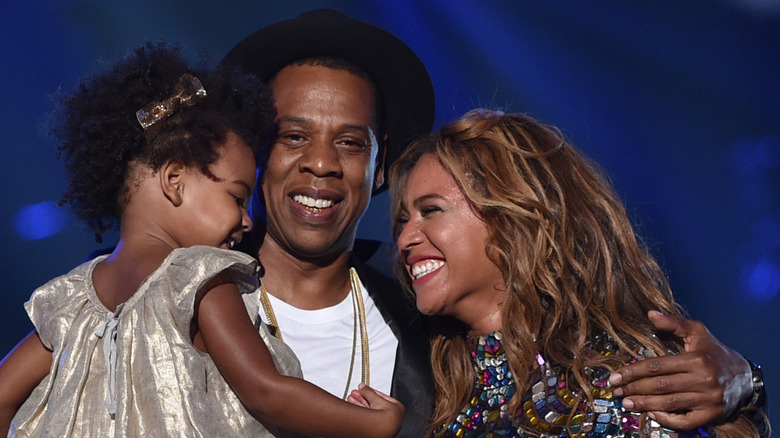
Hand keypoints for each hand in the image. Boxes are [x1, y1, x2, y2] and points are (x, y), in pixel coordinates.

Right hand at [348, 384, 403, 434]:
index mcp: (397, 407)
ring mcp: (383, 422)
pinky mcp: (376, 427)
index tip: (363, 389)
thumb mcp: (376, 399)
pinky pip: (368, 416)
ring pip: (370, 410)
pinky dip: (360, 410)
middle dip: (363, 397)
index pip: (381, 397)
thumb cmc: (387, 416)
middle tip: (355, 393)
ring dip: (360, 403)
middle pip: (374, 403)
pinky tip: (353, 405)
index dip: (371, 392)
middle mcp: (391, 415)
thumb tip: (363, 387)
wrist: (384, 428)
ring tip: (351, 398)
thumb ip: (369, 392)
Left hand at [608, 310, 751, 429]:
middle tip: (616, 390)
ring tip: (626, 403)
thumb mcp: (697, 332)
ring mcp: (708, 399)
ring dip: (644, 404)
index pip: (657, 366)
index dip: (633, 372)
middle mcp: (703, 380)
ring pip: (669, 404)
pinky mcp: (712, 414)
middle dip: (634, 389)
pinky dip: (666, 419)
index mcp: (696, 359)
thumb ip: (673, 323)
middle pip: (660, 386)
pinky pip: (685, 421)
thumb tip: (650, 313)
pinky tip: (651, 413)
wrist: (745, 375)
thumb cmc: (714, 351)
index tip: (615, 376)